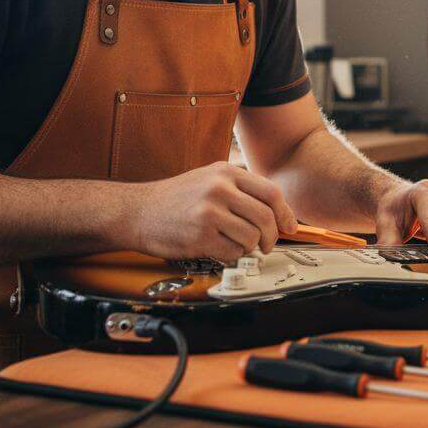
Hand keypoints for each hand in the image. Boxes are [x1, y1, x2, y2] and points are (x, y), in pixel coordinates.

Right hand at [131, 162, 296, 261]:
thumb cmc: (175, 198)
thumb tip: (276, 211)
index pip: (271, 192)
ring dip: (248, 247)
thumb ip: (240, 189)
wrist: (138, 211)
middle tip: (266, 245)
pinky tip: (219, 249)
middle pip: (266, 217)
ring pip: (251, 237)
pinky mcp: (200, 236)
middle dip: (271, 237)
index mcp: (226, 172)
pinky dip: (231, 255)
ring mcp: (209, 212)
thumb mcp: (209, 178)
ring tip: (235, 244)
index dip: (285, 213)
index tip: (289, 227)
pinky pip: (232, 252)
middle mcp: (220, 189)